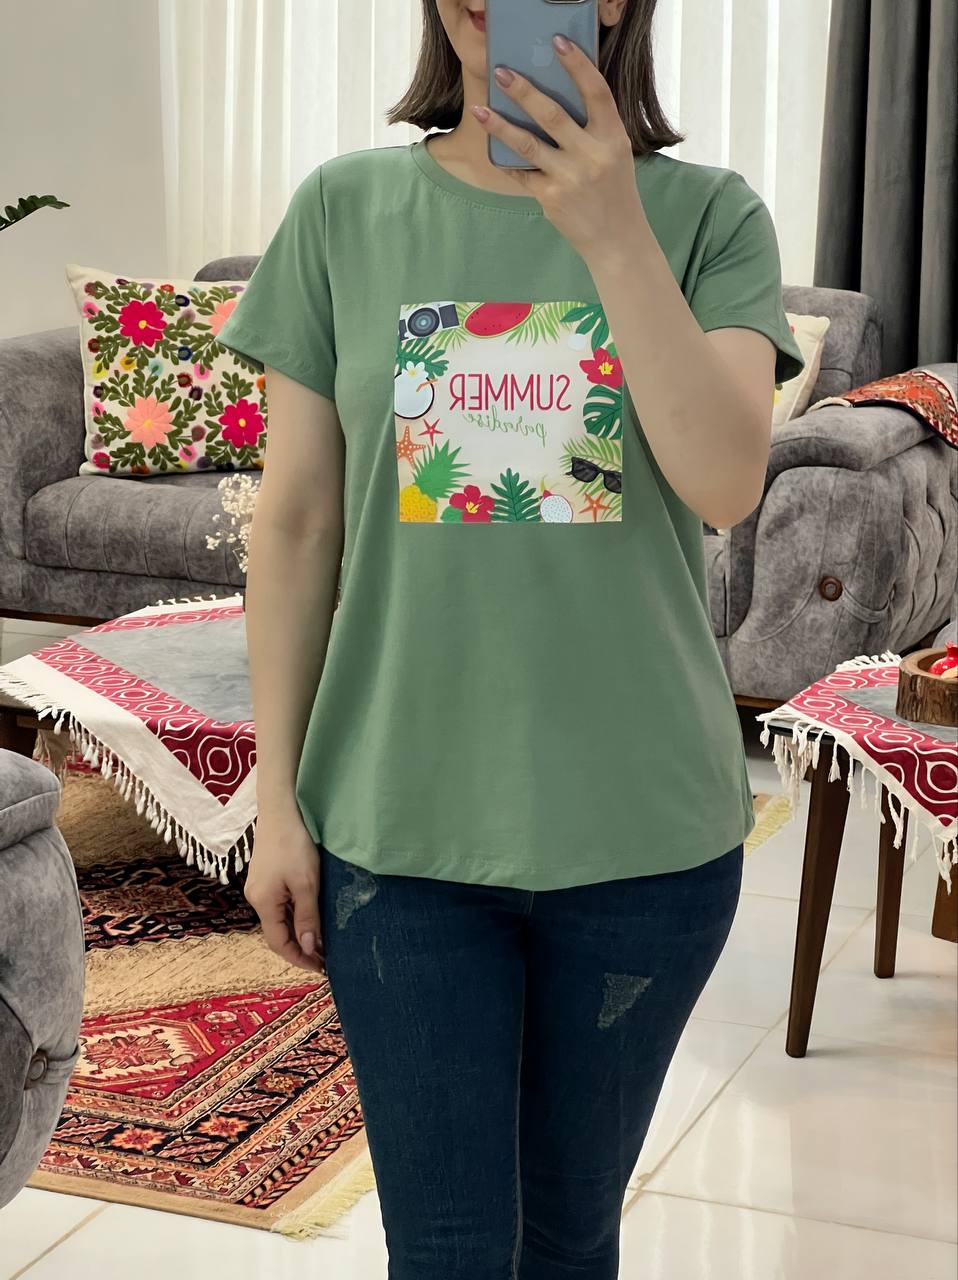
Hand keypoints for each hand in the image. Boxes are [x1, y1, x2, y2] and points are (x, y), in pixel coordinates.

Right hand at [243, 807, 325, 973]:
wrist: (281, 812)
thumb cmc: (294, 845)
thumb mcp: (306, 884)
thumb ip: (307, 917)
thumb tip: (310, 949)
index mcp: (263, 903)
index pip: (279, 943)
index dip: (299, 958)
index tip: (321, 968)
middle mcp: (256, 899)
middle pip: (277, 934)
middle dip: (300, 948)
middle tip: (325, 958)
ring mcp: (259, 888)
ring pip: (279, 920)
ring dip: (298, 933)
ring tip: (322, 942)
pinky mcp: (265, 878)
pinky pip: (279, 906)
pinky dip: (295, 917)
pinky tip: (310, 917)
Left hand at [471, 34, 647, 261]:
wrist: (616, 239)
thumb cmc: (614, 190)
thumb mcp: (616, 153)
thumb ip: (595, 127)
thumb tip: (559, 95)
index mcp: (613, 137)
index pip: (596, 92)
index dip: (578, 65)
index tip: (557, 43)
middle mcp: (592, 155)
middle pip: (552, 115)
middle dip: (524, 91)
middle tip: (502, 72)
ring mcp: (570, 177)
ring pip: (528, 144)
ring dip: (501, 125)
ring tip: (480, 109)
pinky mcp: (551, 197)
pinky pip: (522, 173)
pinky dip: (507, 161)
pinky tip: (492, 148)